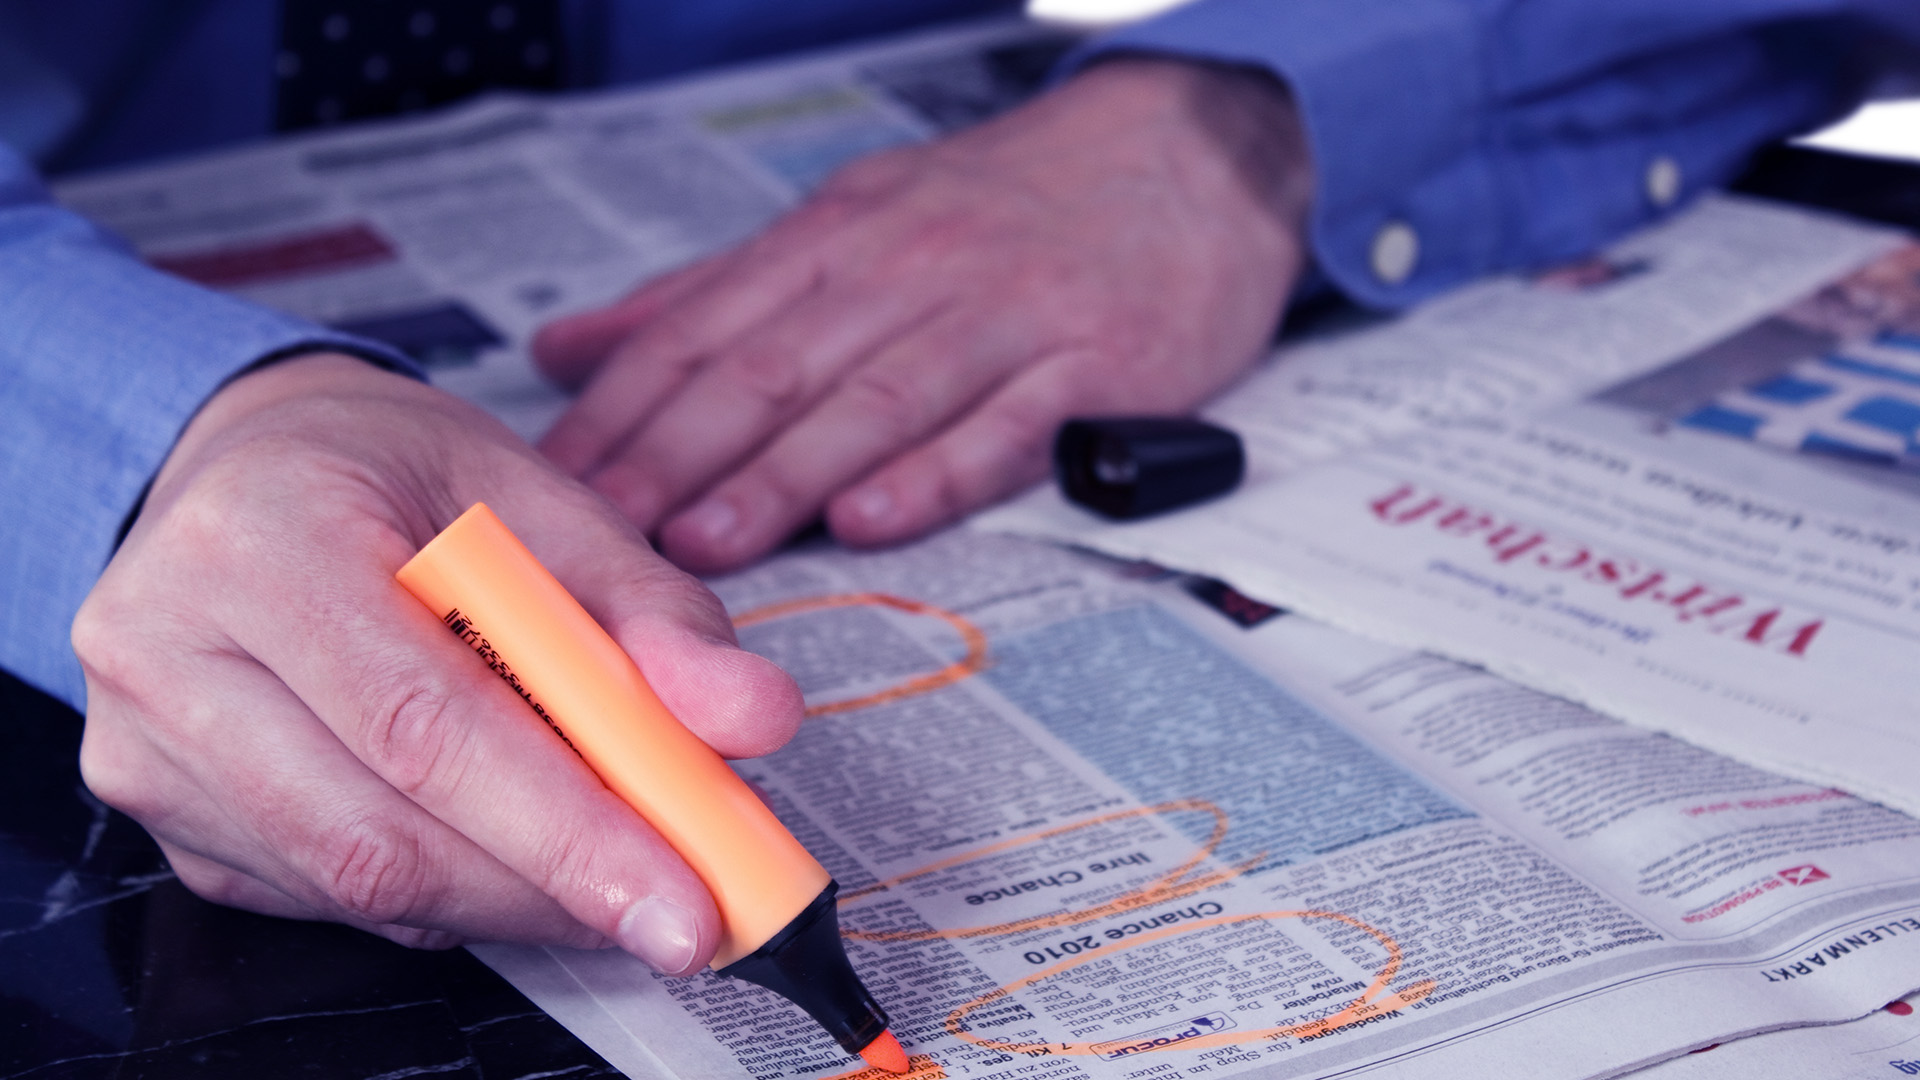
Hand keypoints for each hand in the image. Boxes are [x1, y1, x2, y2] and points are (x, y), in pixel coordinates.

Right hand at [71, 354, 802, 970]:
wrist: (251, 464)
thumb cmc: (392, 474)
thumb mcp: (540, 498)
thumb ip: (654, 610)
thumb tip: (750, 717)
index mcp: (264, 533)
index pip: (427, 722)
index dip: (567, 830)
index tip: (681, 896)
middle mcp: (166, 641)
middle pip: (381, 831)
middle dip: (556, 886)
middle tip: (674, 904)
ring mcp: (142, 739)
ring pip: (353, 883)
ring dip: (509, 898)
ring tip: (604, 864)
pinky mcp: (157, 810)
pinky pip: (320, 895)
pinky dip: (440, 890)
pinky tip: (498, 844)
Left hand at [535, 57, 1311, 571]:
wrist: (1188, 154)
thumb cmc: (1006, 205)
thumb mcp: (850, 221)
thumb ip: (713, 294)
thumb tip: (573, 347)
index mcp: (837, 236)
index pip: (701, 328)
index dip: (619, 409)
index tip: (549, 481)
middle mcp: (908, 267)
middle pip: (772, 367)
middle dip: (674, 454)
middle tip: (600, 531)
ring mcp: (1003, 312)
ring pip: (874, 398)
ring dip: (782, 475)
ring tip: (704, 541)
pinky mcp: (1093, 361)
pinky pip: (1006, 422)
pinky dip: (938, 473)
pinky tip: (877, 518)